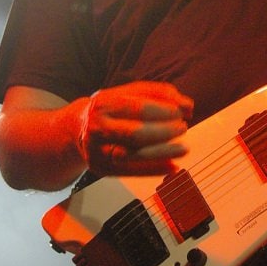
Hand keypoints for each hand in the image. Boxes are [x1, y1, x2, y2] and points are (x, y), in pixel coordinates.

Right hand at [76, 81, 193, 176]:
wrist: (78, 128)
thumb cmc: (111, 109)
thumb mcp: (128, 93)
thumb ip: (158, 94)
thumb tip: (188, 106)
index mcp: (104, 103)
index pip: (138, 107)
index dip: (164, 110)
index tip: (182, 112)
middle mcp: (98, 127)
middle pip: (135, 133)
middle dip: (164, 131)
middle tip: (182, 128)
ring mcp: (98, 150)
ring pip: (134, 154)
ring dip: (163, 152)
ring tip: (183, 148)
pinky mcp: (102, 168)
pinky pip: (132, 172)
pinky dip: (155, 170)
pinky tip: (172, 166)